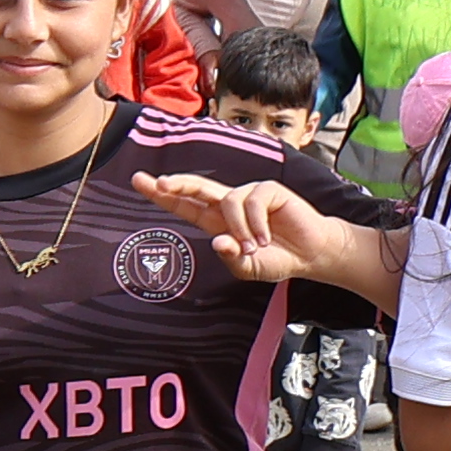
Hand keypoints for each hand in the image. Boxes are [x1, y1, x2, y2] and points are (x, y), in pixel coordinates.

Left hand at [144, 170, 354, 287]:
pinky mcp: (267, 190)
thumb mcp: (248, 268)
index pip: (185, 205)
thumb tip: (216, 241)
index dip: (163, 194)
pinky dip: (257, 223)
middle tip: (158, 182)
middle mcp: (229, 204)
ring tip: (255, 246)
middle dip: (176, 183)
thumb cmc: (277, 259)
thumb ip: (231, 258)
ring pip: (228, 201)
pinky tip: (268, 236)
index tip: (141, 181)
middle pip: (196, 188)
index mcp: (217, 221)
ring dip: (240, 229)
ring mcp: (248, 195)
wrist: (309, 255)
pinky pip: (252, 201)